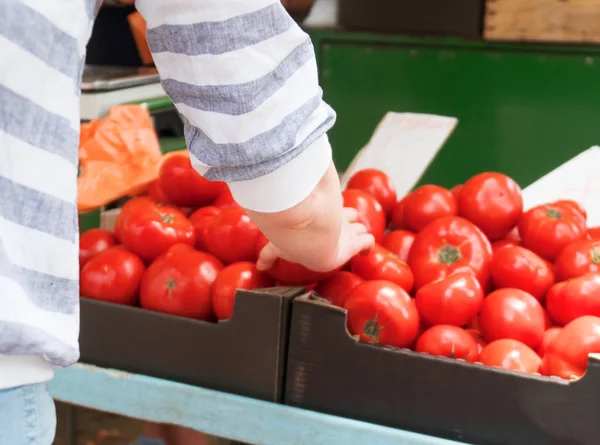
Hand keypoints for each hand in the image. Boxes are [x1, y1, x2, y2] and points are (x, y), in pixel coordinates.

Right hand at [257, 207, 374, 271]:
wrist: (310, 243)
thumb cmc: (295, 240)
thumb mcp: (278, 246)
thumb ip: (268, 254)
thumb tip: (259, 265)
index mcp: (318, 215)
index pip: (324, 208)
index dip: (330, 211)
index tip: (330, 214)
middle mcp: (333, 219)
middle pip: (347, 215)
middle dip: (349, 220)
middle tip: (348, 228)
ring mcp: (346, 231)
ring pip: (359, 226)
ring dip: (359, 232)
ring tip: (358, 238)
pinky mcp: (354, 243)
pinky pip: (368, 242)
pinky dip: (368, 246)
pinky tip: (365, 252)